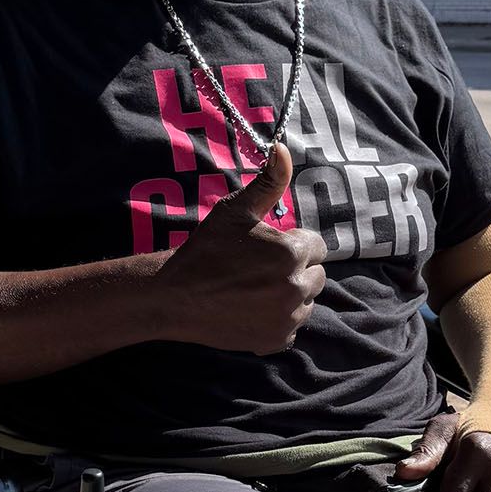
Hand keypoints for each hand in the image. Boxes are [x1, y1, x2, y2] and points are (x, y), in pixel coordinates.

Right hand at [160, 144, 327, 353]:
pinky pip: (291, 327)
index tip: (267, 249)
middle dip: (295, 270)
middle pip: (316, 276)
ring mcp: (287, 318)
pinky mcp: (276, 341)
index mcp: (291, 253)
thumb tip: (284, 150)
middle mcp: (296, 288)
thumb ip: (268, 182)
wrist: (174, 296)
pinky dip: (277, 320)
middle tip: (259, 269)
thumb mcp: (235, 211)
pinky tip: (250, 309)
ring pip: (305, 303)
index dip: (293, 245)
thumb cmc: (205, 249)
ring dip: (289, 296)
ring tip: (254, 289)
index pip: (317, 246)